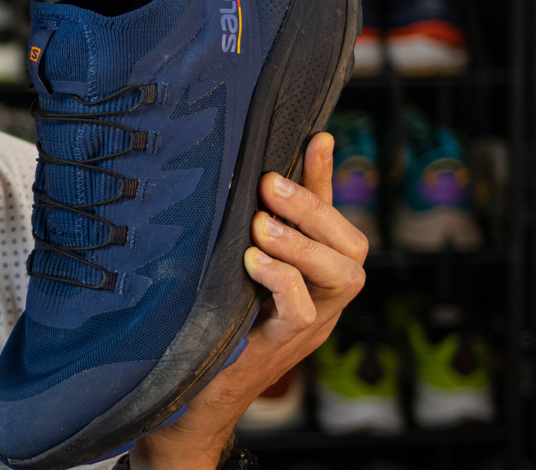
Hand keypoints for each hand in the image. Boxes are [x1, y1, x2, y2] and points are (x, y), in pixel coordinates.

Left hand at [132, 133, 368, 469]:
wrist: (183, 398)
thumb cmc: (207, 325)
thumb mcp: (229, 265)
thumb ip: (245, 226)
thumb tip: (244, 170)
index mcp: (313, 276)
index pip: (334, 220)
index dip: (327, 179)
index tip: (317, 137)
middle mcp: (322, 299)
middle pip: (352, 248)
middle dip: (315, 209)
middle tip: (269, 184)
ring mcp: (309, 327)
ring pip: (342, 277)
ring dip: (302, 243)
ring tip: (262, 224)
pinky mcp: (281, 347)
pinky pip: (303, 312)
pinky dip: (284, 281)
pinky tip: (253, 262)